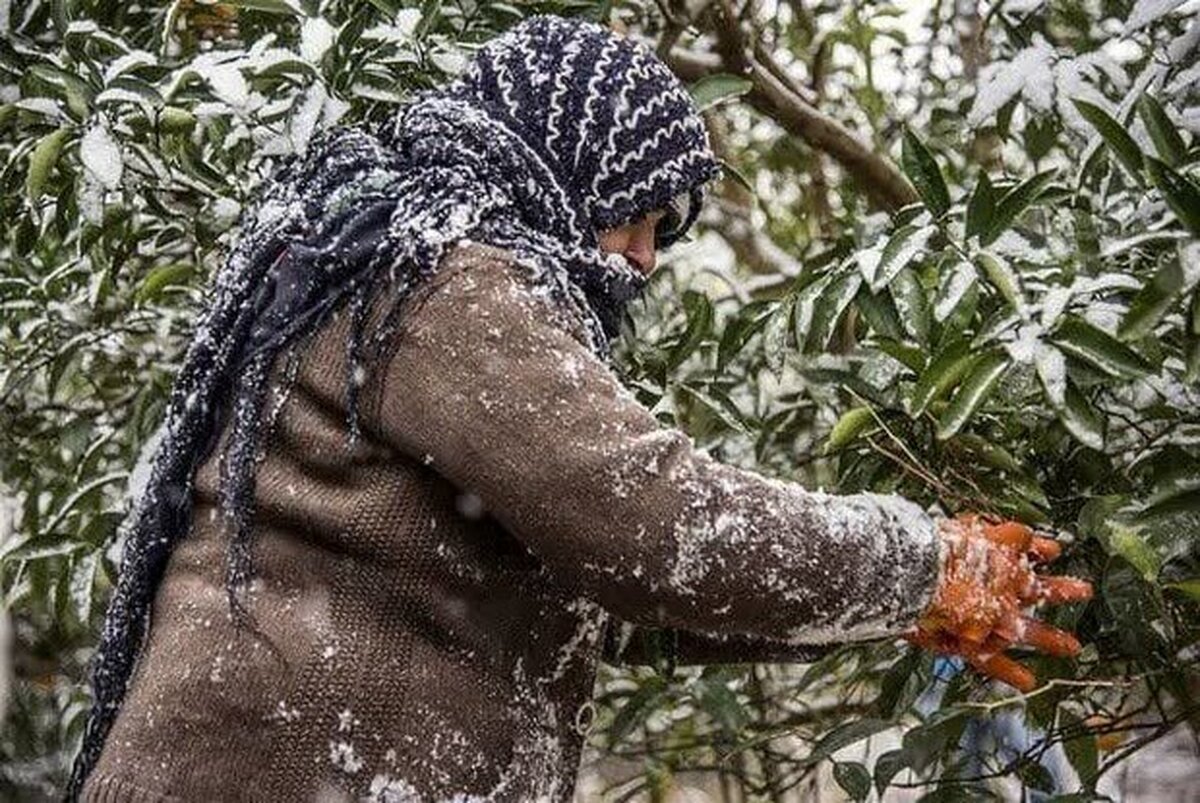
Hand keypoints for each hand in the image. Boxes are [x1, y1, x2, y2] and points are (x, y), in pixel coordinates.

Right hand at [905, 514, 1092, 691]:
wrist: (920, 575)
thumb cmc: (935, 548)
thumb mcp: (966, 527)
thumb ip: (989, 530)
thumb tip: (1016, 533)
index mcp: (1003, 555)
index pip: (1027, 547)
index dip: (1040, 548)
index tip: (1054, 550)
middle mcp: (1007, 587)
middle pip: (1040, 589)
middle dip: (1062, 591)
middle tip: (1084, 592)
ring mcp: (996, 618)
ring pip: (1029, 631)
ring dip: (1050, 639)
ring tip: (1072, 647)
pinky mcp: (978, 641)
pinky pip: (993, 660)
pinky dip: (1009, 671)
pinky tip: (1028, 681)